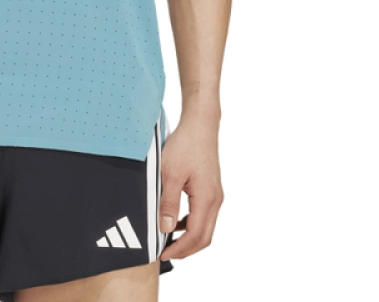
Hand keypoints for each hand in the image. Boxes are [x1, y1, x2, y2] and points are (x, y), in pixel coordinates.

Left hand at [157, 114, 223, 262]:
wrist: (200, 125)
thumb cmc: (185, 145)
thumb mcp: (170, 173)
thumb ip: (169, 202)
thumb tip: (166, 229)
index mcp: (206, 198)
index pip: (195, 235)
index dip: (179, 249)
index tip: (162, 254)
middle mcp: (215, 200)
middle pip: (204, 237)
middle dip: (185, 249)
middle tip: (165, 252)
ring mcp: (215, 195)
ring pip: (205, 227)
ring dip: (188, 237)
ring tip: (168, 240)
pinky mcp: (211, 189)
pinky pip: (203, 215)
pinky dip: (191, 224)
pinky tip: (176, 221)